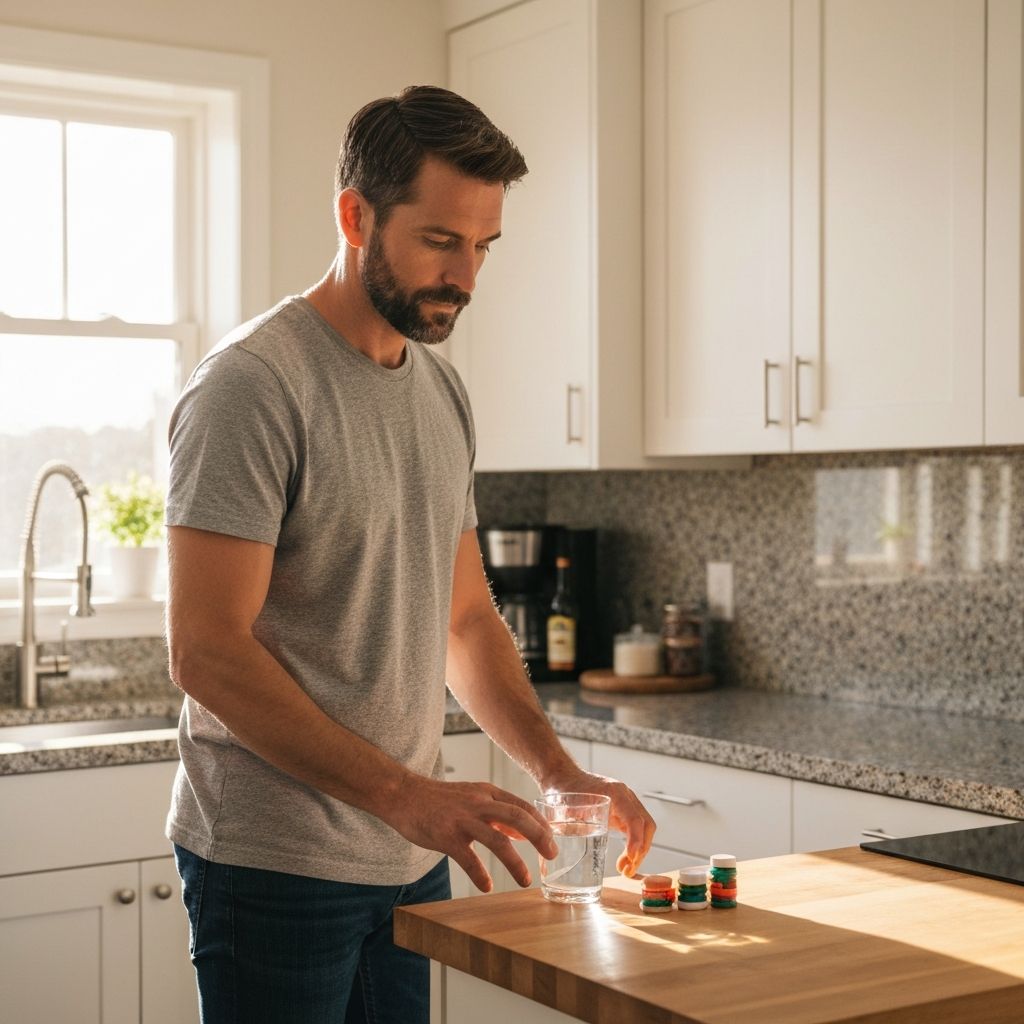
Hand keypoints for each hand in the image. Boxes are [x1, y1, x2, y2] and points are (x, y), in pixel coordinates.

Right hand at [388, 776, 558, 892]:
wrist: (404, 795)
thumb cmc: (440, 800)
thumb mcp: (473, 798)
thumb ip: (497, 813)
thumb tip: (523, 832)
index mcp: (487, 793)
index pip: (522, 806)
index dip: (541, 823)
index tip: (553, 840)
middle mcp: (478, 803)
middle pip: (517, 817)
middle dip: (539, 837)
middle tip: (552, 855)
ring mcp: (462, 819)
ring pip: (497, 839)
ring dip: (515, 862)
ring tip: (526, 880)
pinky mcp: (446, 836)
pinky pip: (468, 858)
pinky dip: (480, 874)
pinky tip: (487, 886)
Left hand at [539, 768, 655, 877]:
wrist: (563, 776)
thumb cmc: (564, 788)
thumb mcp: (566, 806)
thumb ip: (569, 824)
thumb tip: (559, 851)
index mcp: (614, 792)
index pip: (634, 818)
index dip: (635, 840)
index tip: (630, 858)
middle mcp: (625, 796)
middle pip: (646, 825)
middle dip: (641, 850)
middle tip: (626, 870)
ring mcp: (626, 802)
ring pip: (645, 828)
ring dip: (639, 850)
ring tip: (625, 869)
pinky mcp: (623, 810)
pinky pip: (636, 828)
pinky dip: (635, 845)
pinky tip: (625, 858)